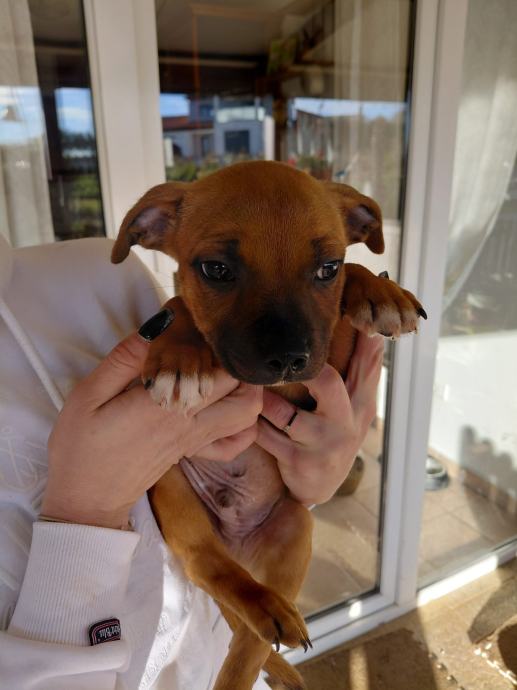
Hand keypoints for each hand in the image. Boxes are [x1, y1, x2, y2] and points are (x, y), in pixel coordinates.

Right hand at [41, 332, 261, 528]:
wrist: (87, 498)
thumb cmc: (81, 446)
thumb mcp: (89, 394)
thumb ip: (125, 359)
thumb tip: (159, 324)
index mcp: (163, 404)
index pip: (212, 364)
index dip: (210, 337)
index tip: (190, 320)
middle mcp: (190, 422)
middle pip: (242, 386)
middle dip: (233, 358)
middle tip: (208, 343)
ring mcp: (197, 440)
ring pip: (248, 412)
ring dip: (244, 386)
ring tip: (218, 368)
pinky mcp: (195, 452)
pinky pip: (236, 442)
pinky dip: (242, 423)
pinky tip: (224, 405)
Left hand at [256, 333, 383, 504]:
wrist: (319, 488)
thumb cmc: (333, 435)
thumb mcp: (354, 408)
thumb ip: (360, 373)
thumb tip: (372, 332)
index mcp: (362, 405)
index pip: (368, 366)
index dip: (362, 341)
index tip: (353, 318)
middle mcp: (347, 424)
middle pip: (329, 383)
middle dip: (302, 369)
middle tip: (280, 360)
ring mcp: (324, 445)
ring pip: (286, 413)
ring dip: (265, 399)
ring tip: (251, 385)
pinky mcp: (300, 462)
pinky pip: (266, 436)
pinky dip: (253, 423)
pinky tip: (244, 415)